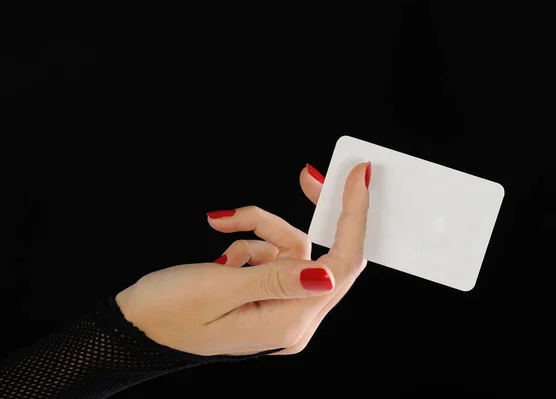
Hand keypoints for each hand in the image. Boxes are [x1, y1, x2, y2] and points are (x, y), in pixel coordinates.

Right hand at [116, 162, 369, 355]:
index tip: (355, 178)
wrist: (136, 328)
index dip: (353, 219)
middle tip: (306, 176)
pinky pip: (272, 257)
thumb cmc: (165, 312)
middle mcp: (290, 322)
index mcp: (286, 323)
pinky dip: (250, 243)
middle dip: (302, 216)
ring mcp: (279, 311)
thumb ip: (275, 278)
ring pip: (290, 250)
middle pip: (319, 255)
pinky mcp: (267, 300)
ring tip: (222, 223)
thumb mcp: (216, 288)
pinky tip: (222, 255)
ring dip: (260, 229)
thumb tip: (324, 273)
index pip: (340, 267)